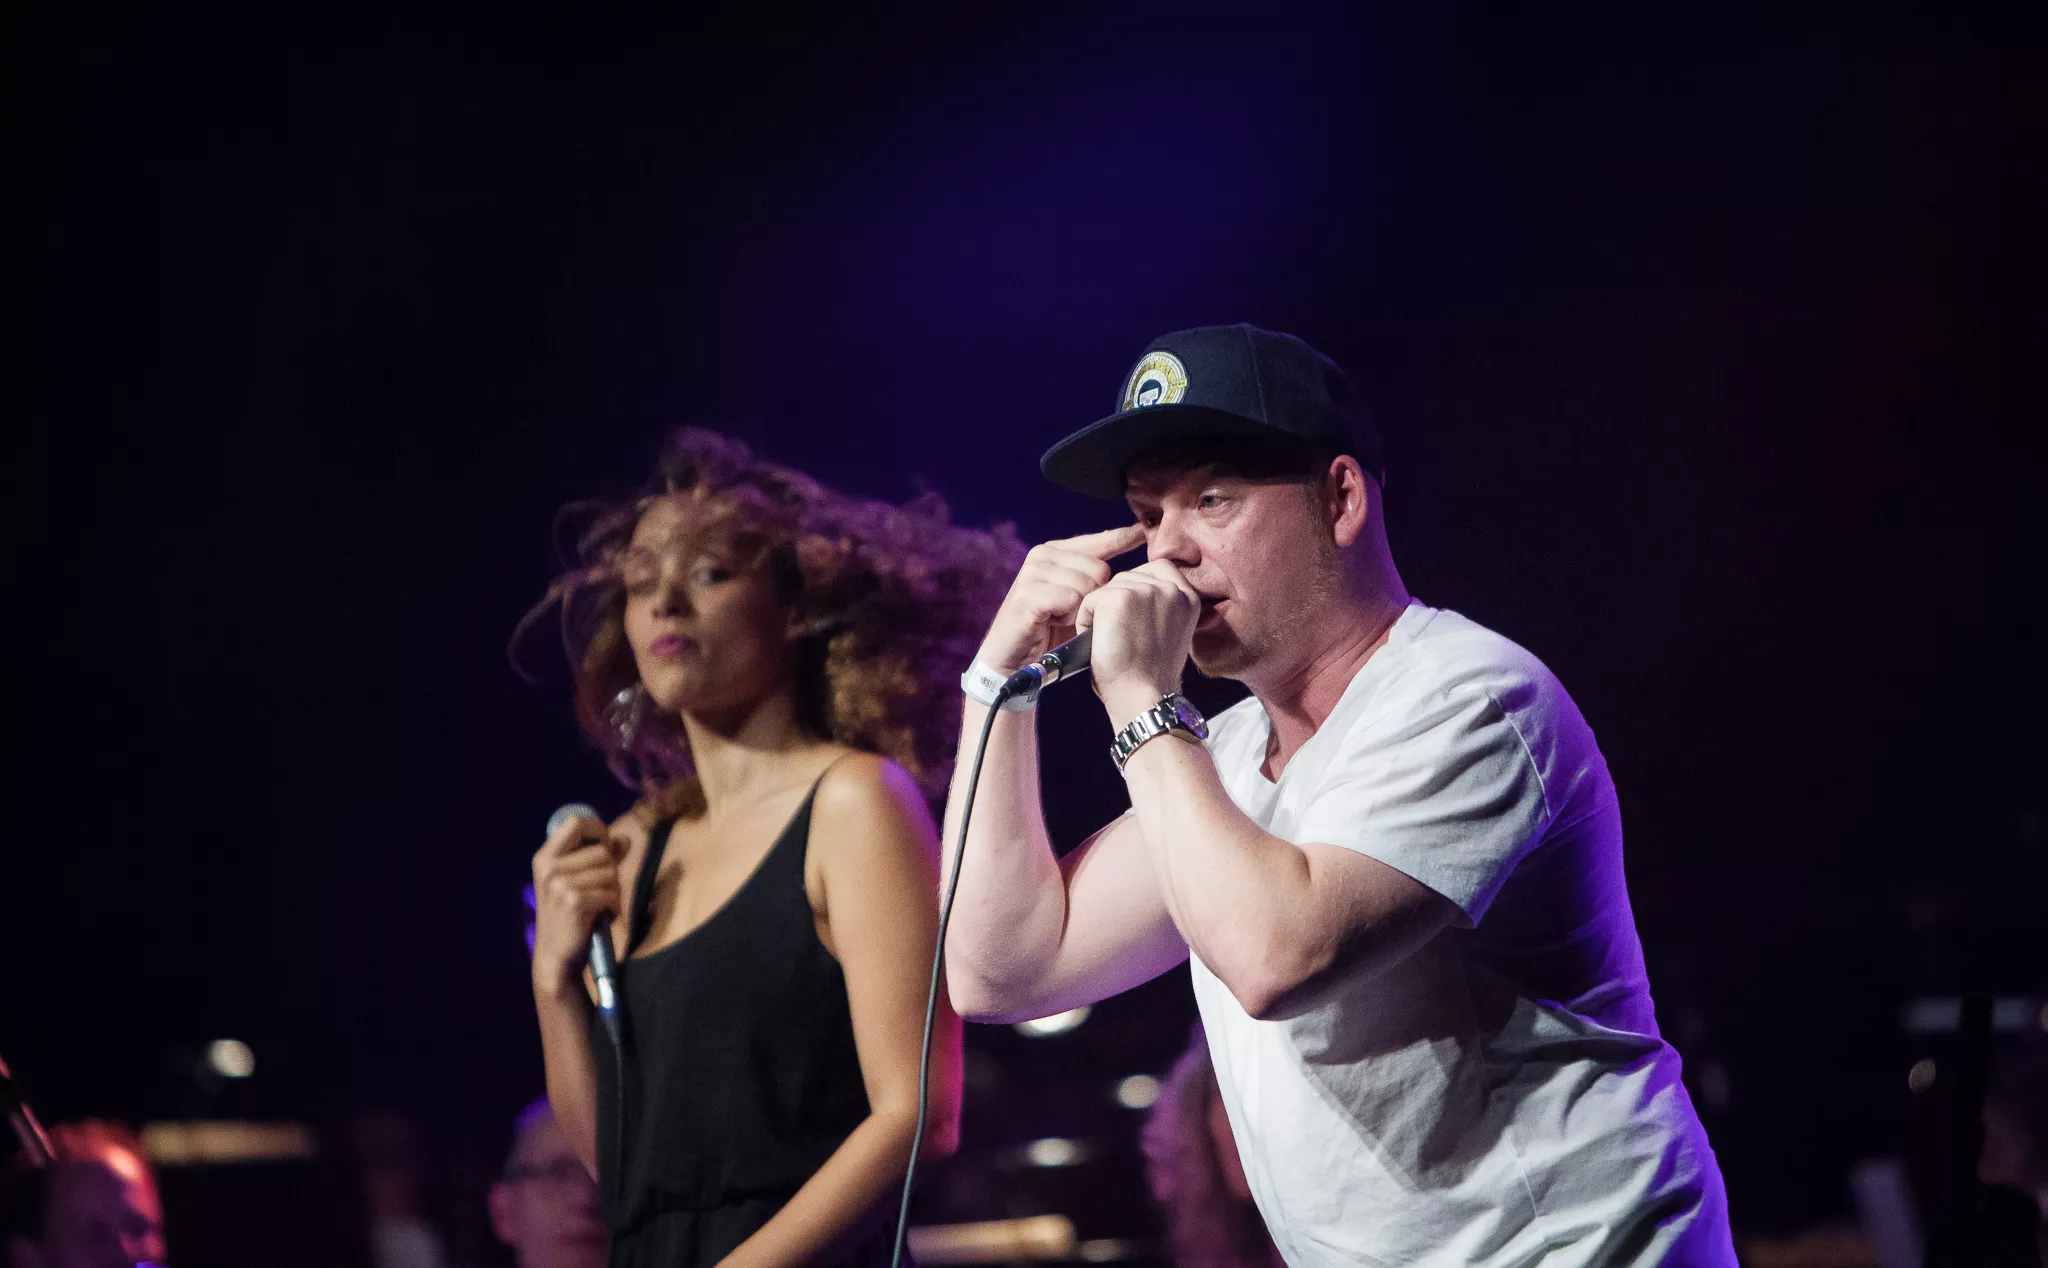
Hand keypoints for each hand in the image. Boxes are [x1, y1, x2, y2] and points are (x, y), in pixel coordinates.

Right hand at [530, 812, 624, 999]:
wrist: (556, 956)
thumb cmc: (569, 917)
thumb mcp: (577, 883)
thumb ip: (601, 859)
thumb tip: (624, 839)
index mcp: (545, 857)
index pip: (575, 822)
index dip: (597, 830)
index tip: (604, 847)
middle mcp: (549, 867)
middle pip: (602, 851)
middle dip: (611, 871)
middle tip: (600, 891)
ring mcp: (560, 884)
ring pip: (610, 872)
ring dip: (614, 891)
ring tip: (600, 905)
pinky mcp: (574, 901)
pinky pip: (612, 893)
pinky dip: (614, 907)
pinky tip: (603, 917)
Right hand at [977, 524, 1146, 672]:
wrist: (1013, 659)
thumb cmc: (1048, 630)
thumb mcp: (1077, 600)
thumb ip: (1096, 579)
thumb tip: (1134, 564)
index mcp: (1055, 551)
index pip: (1099, 540)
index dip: (1122, 538)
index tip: (1141, 532)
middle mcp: (1042, 556)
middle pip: (1099, 569)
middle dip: (1094, 597)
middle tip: (1071, 612)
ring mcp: (1033, 573)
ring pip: (1086, 586)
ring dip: (1079, 611)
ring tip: (1059, 619)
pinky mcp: (1027, 594)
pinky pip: (1070, 600)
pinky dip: (1068, 618)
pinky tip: (1052, 623)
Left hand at [1074, 559, 1199, 724]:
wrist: (1143, 699)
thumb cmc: (1149, 674)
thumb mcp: (1167, 629)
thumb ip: (1158, 603)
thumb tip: (1132, 586)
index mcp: (1187, 595)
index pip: (1154, 570)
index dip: (1136, 597)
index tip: (1139, 629)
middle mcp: (1171, 588)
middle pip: (1127, 578)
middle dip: (1117, 605)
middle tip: (1126, 641)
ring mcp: (1147, 590)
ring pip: (1107, 589)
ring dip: (1101, 614)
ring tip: (1115, 643)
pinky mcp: (1120, 598)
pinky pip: (1090, 600)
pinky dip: (1086, 622)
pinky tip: (1101, 644)